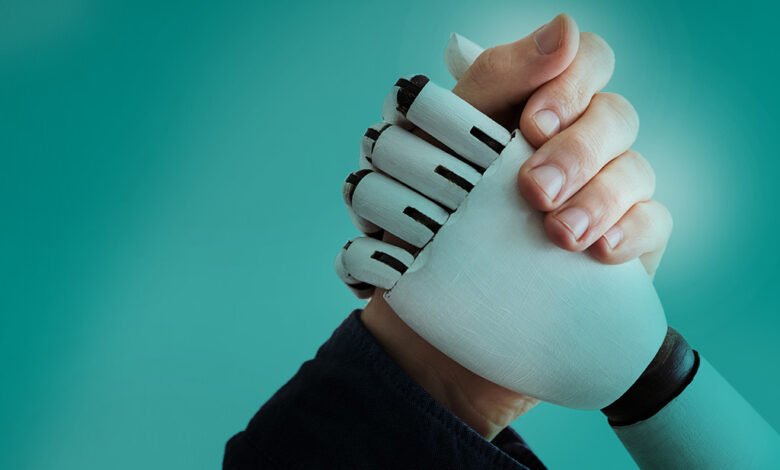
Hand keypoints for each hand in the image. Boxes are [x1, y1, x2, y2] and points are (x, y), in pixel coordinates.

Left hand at [356, 14, 670, 438]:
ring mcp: (604, 194)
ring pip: (635, 169)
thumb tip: (564, 28)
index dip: (569, 82)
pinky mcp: (624, 242)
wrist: (437, 318)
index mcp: (537, 111)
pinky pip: (654, 222)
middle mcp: (578, 145)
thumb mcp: (442, 145)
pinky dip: (630, 232)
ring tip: (558, 233)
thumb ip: (495, 80)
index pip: (583, 64)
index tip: (531, 122)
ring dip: (599, 196)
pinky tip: (600, 254)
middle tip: (534, 188)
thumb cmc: (433, 219)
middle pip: (613, 116)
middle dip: (576, 151)